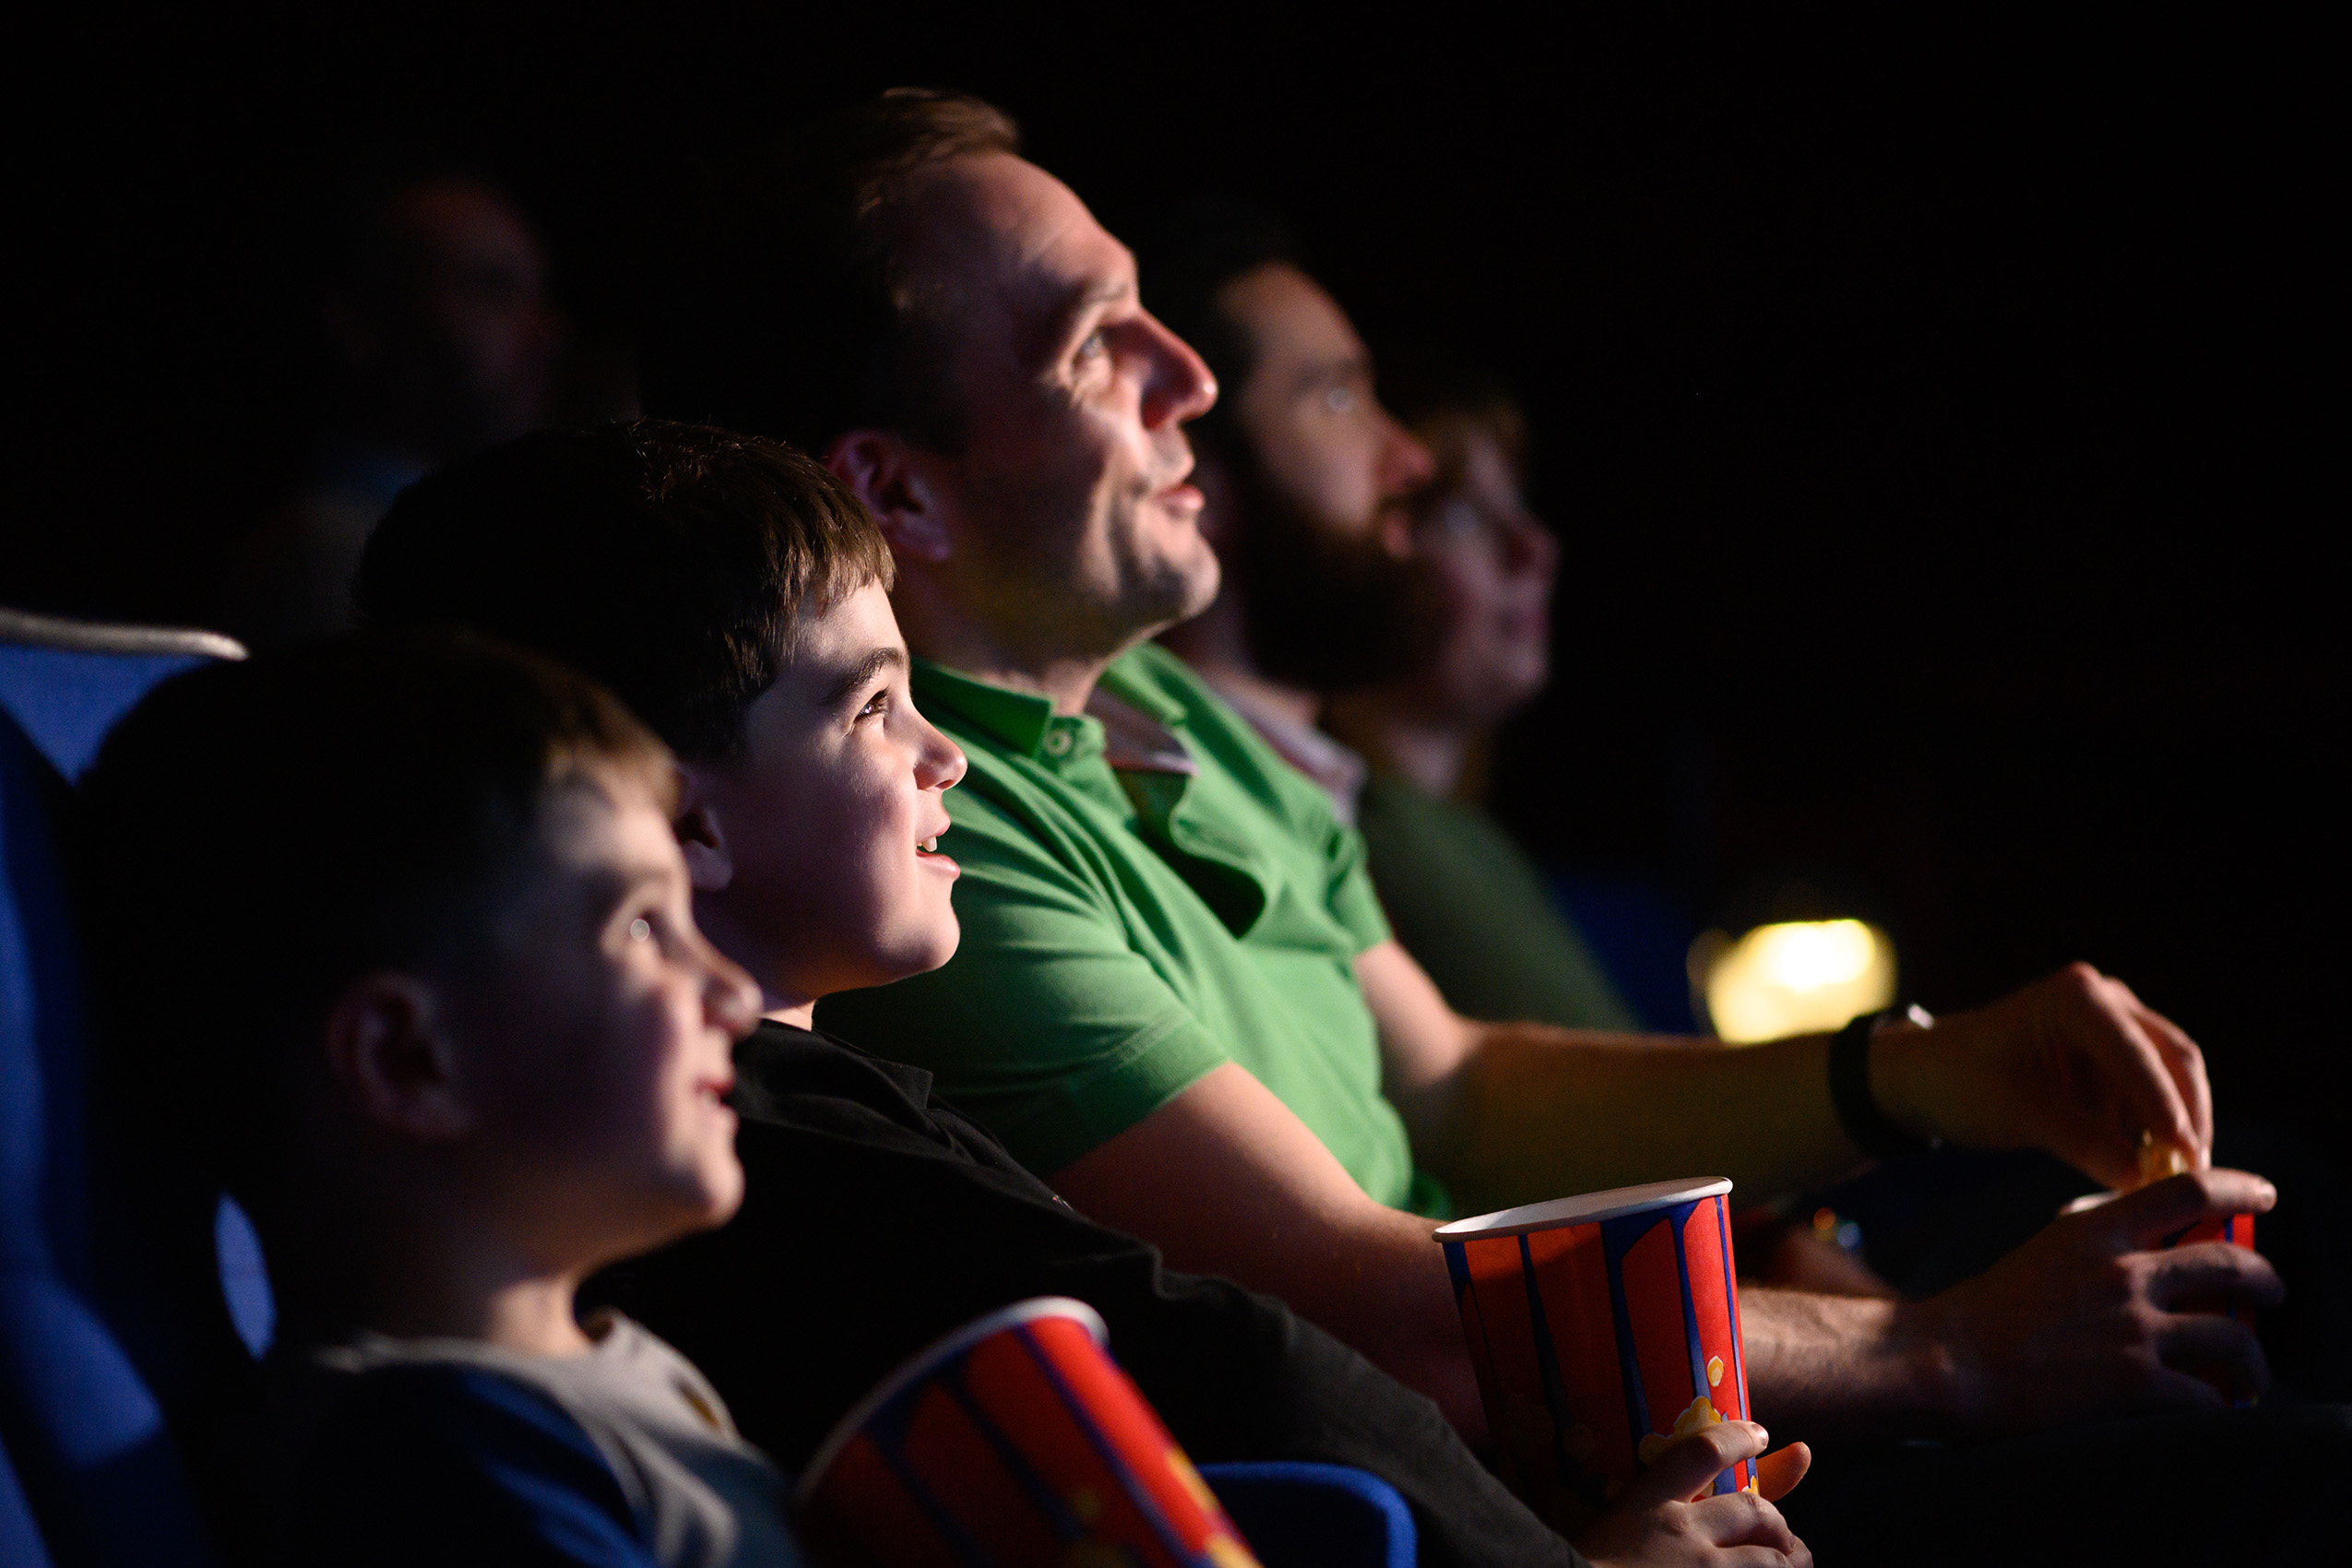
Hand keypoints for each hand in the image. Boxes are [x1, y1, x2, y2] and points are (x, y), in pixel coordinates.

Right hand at [1574, 1420, 1811, 1567]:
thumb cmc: (1574, 1564)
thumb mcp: (1582, 1526)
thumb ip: (1593, 1505)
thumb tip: (1581, 1485)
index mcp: (1645, 1505)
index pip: (1702, 1452)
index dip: (1738, 1438)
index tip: (1762, 1434)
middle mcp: (1681, 1534)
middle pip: (1756, 1510)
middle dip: (1779, 1524)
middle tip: (1786, 1538)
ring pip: (1773, 1561)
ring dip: (1791, 1562)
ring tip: (1796, 1564)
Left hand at [1879, 963, 2211, 1190]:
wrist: (1926, 1075)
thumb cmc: (1963, 1083)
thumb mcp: (2024, 1117)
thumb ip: (2090, 1147)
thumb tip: (2151, 1186)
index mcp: (2076, 997)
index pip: (2139, 1055)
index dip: (2168, 1108)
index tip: (2189, 1158)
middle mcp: (2105, 1000)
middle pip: (2173, 1059)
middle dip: (2188, 1118)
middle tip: (2199, 1176)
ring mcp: (2114, 1024)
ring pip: (2172, 1077)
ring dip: (2180, 1125)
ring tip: (2185, 1181)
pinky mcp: (2115, 1056)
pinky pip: (2152, 1092)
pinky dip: (2158, 1128)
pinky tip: (2161, 1170)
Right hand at [1913, 1167, 2281, 1434]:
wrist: (1948, 1360)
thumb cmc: (1986, 1311)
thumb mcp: (2044, 1252)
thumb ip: (2096, 1246)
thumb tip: (2144, 1253)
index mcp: (2097, 1232)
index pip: (2188, 1190)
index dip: (2240, 1188)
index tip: (2266, 1194)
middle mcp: (2124, 1274)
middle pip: (2231, 1264)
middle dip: (2267, 1280)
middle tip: (2271, 1292)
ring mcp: (2132, 1329)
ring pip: (2233, 1337)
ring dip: (2255, 1361)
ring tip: (2252, 1374)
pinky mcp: (2133, 1385)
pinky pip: (2205, 1395)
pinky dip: (2218, 1404)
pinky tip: (2212, 1407)